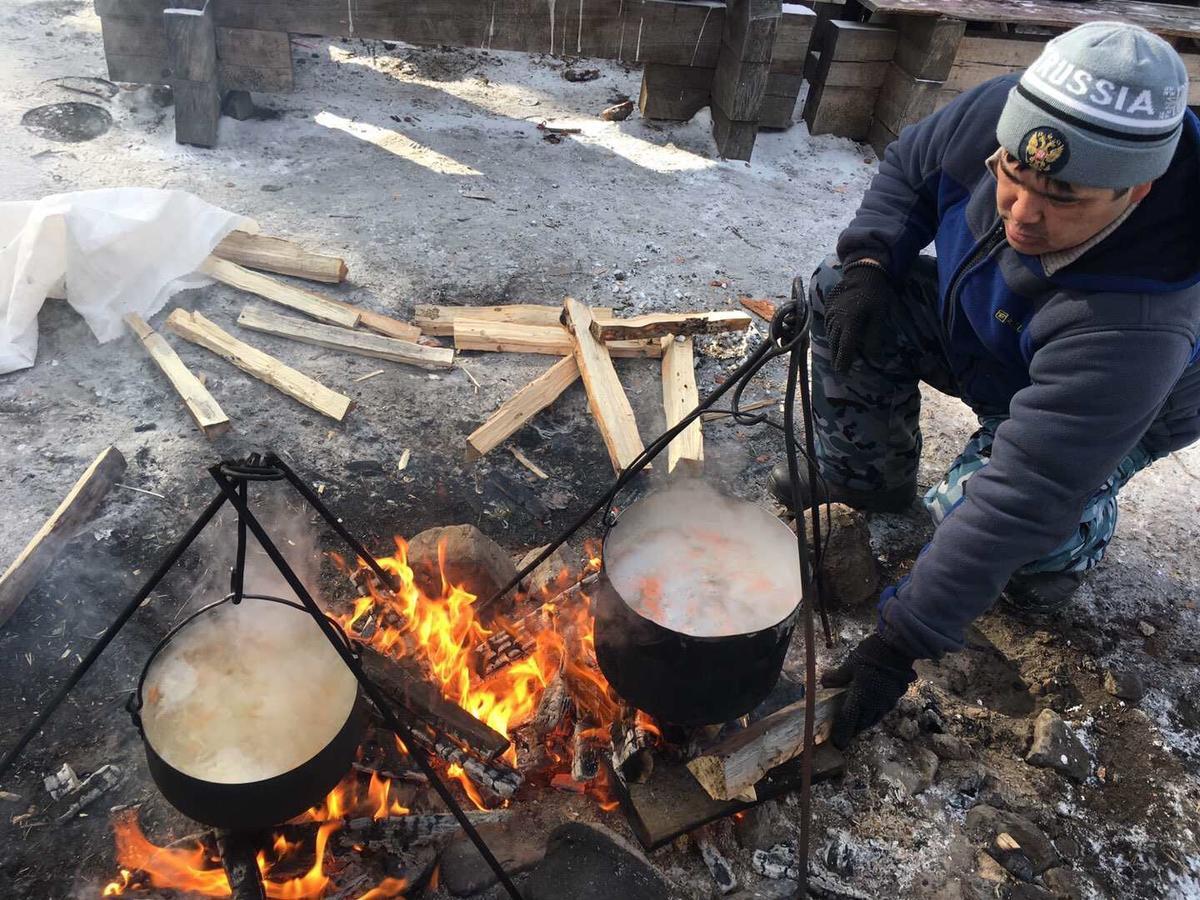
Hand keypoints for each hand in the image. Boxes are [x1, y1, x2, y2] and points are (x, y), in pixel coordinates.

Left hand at [820, 632, 917, 748]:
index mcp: (860, 697)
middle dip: (853, 730)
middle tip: (846, 733)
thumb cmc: (871, 654)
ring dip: (864, 723)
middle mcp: (874, 704)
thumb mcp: (850, 664)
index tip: (837, 743)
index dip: (842, 733)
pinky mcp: (895, 697)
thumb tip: (824, 683)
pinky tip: (871, 709)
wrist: (898, 648)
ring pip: (874, 719)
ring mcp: (887, 702)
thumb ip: (837, 677)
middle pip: (862, 724)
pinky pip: (882, 711)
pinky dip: (874, 714)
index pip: (848, 721)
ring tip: (857, 723)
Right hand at [823, 261, 895, 372]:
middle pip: (835, 344)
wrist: (862, 272)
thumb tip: (874, 357)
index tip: (843, 373)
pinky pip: (828, 327)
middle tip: (839, 370)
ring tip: (837, 358)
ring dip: (834, 347)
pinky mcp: (829, 309)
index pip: (845, 348)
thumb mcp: (879, 316)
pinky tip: (835, 340)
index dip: (843, 362)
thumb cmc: (875, 294)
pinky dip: (832, 336)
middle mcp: (837, 321)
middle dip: (837, 358)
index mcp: (850, 323)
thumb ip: (874, 337)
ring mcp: (831, 314)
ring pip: (830, 336)